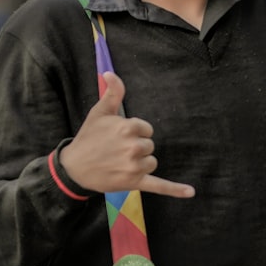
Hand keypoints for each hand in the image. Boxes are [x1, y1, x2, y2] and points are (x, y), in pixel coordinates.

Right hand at [60, 72, 193, 197]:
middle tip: (116, 151)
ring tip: (120, 163)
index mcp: (127, 127)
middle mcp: (133, 147)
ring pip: (152, 162)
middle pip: (150, 146)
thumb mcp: (99, 112)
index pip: (146, 129)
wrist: (74, 167)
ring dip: (140, 163)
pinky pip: (159, 185)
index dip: (134, 132)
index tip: (118, 137)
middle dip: (136, 148)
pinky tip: (191, 192)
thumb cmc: (88, 137)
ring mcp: (134, 166)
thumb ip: (112, 92)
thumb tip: (110, 73)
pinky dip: (175, 189)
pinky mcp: (135, 183)